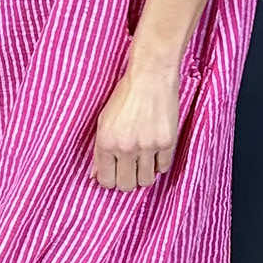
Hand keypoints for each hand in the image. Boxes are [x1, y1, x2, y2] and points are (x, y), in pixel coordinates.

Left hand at [91, 59, 182, 189]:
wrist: (151, 77)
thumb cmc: (125, 96)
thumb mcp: (104, 121)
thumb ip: (100, 150)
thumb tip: (96, 174)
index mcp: (106, 143)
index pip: (106, 181)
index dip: (111, 180)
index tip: (115, 174)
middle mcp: (125, 148)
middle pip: (126, 185)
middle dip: (127, 180)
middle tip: (129, 170)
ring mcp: (147, 146)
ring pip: (146, 181)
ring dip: (144, 174)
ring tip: (143, 161)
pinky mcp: (167, 142)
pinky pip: (163, 168)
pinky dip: (159, 163)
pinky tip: (155, 152)